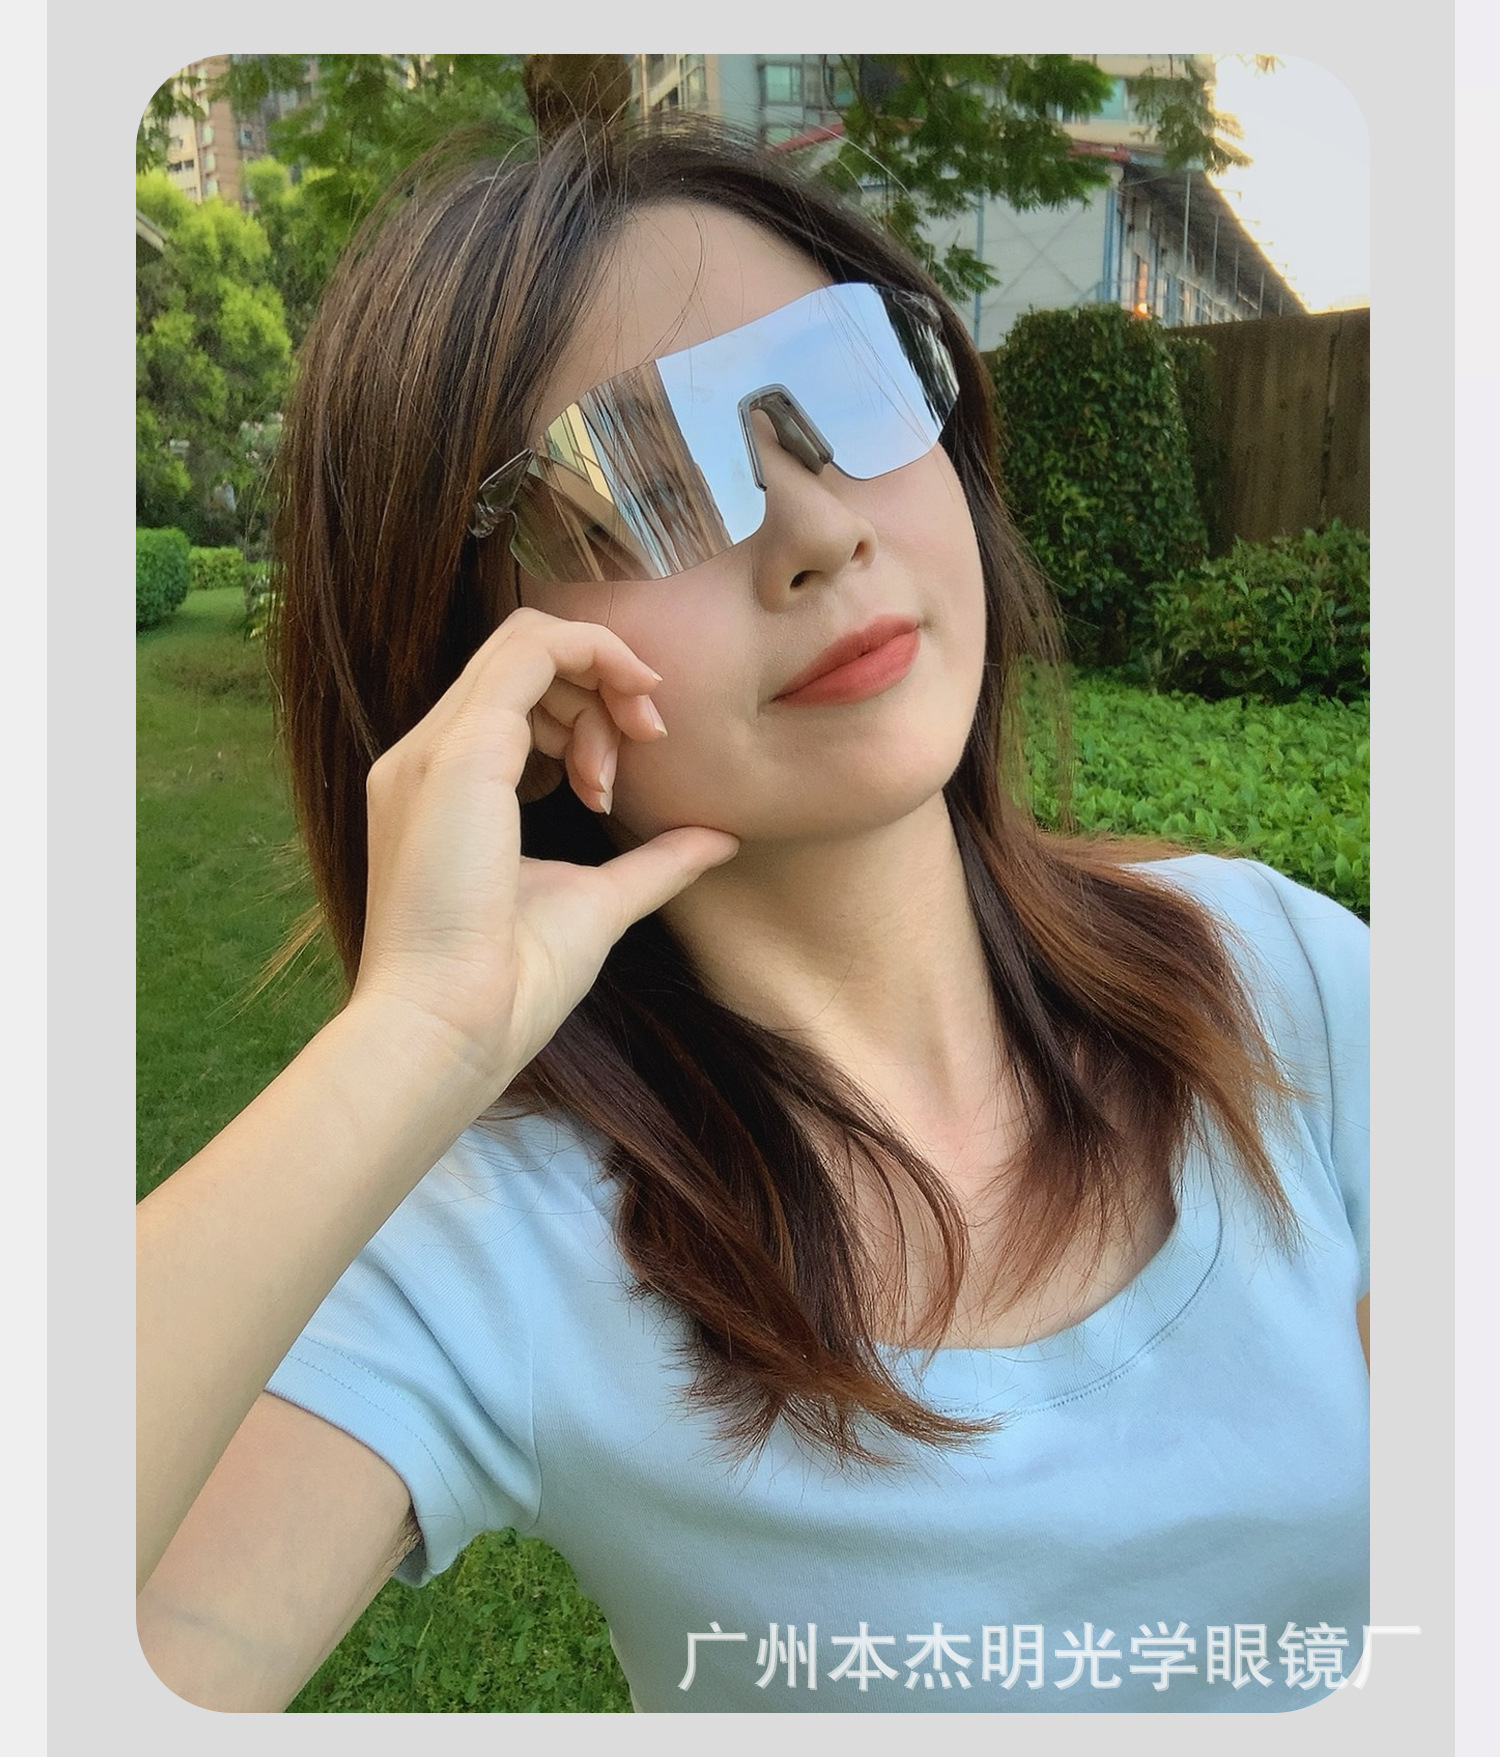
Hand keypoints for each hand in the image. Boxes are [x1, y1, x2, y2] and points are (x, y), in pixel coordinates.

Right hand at [350, 607, 737, 1091]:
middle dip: (600, 684)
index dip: (586, 703)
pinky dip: (594, 660)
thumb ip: (653, 863)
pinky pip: (531, 650)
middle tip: (646, 744)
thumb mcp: (599, 903)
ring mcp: (435, 749)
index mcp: (443, 788)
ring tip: (619, 770)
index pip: (512, 691)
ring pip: (527, 641)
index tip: (637, 756)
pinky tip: (633, 717)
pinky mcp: (459, 752)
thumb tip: (719, 838)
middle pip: (522, 657)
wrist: (451, 1030)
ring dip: (600, 681)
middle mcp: (427, 756)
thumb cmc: (509, 985)